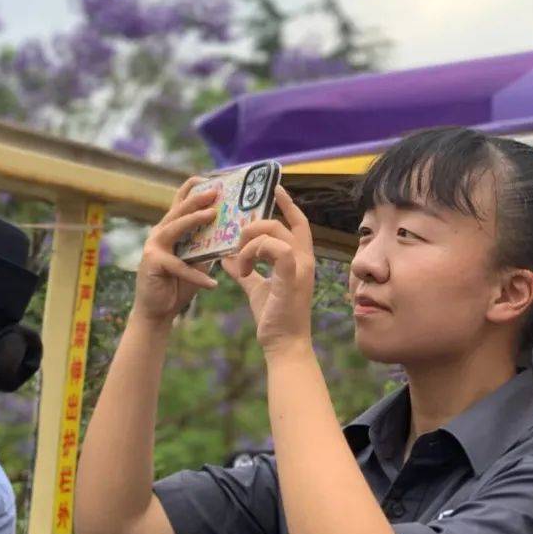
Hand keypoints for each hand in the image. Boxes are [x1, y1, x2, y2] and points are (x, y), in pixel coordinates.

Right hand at [132, 177, 217, 324]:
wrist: (157, 311)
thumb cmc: (178, 284)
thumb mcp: (197, 261)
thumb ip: (207, 246)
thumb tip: (232, 234)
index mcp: (170, 229)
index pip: (180, 202)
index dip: (193, 189)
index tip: (210, 180)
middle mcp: (160, 233)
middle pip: (179, 210)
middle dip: (197, 199)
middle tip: (215, 191)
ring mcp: (153, 246)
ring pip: (175, 228)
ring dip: (193, 220)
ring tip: (212, 215)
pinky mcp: (152, 263)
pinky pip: (178, 266)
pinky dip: (196, 275)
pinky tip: (212, 284)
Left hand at [221, 186, 314, 355]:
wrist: (282, 344)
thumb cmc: (274, 318)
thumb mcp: (257, 289)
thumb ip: (245, 271)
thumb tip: (228, 259)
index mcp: (298, 260)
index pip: (298, 223)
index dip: (287, 204)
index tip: (275, 188)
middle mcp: (304, 260)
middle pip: (280, 223)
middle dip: (254, 226)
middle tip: (236, 242)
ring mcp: (301, 267)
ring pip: (274, 233)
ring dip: (250, 243)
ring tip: (240, 263)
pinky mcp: (292, 277)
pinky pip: (276, 249)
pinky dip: (254, 253)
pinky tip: (243, 269)